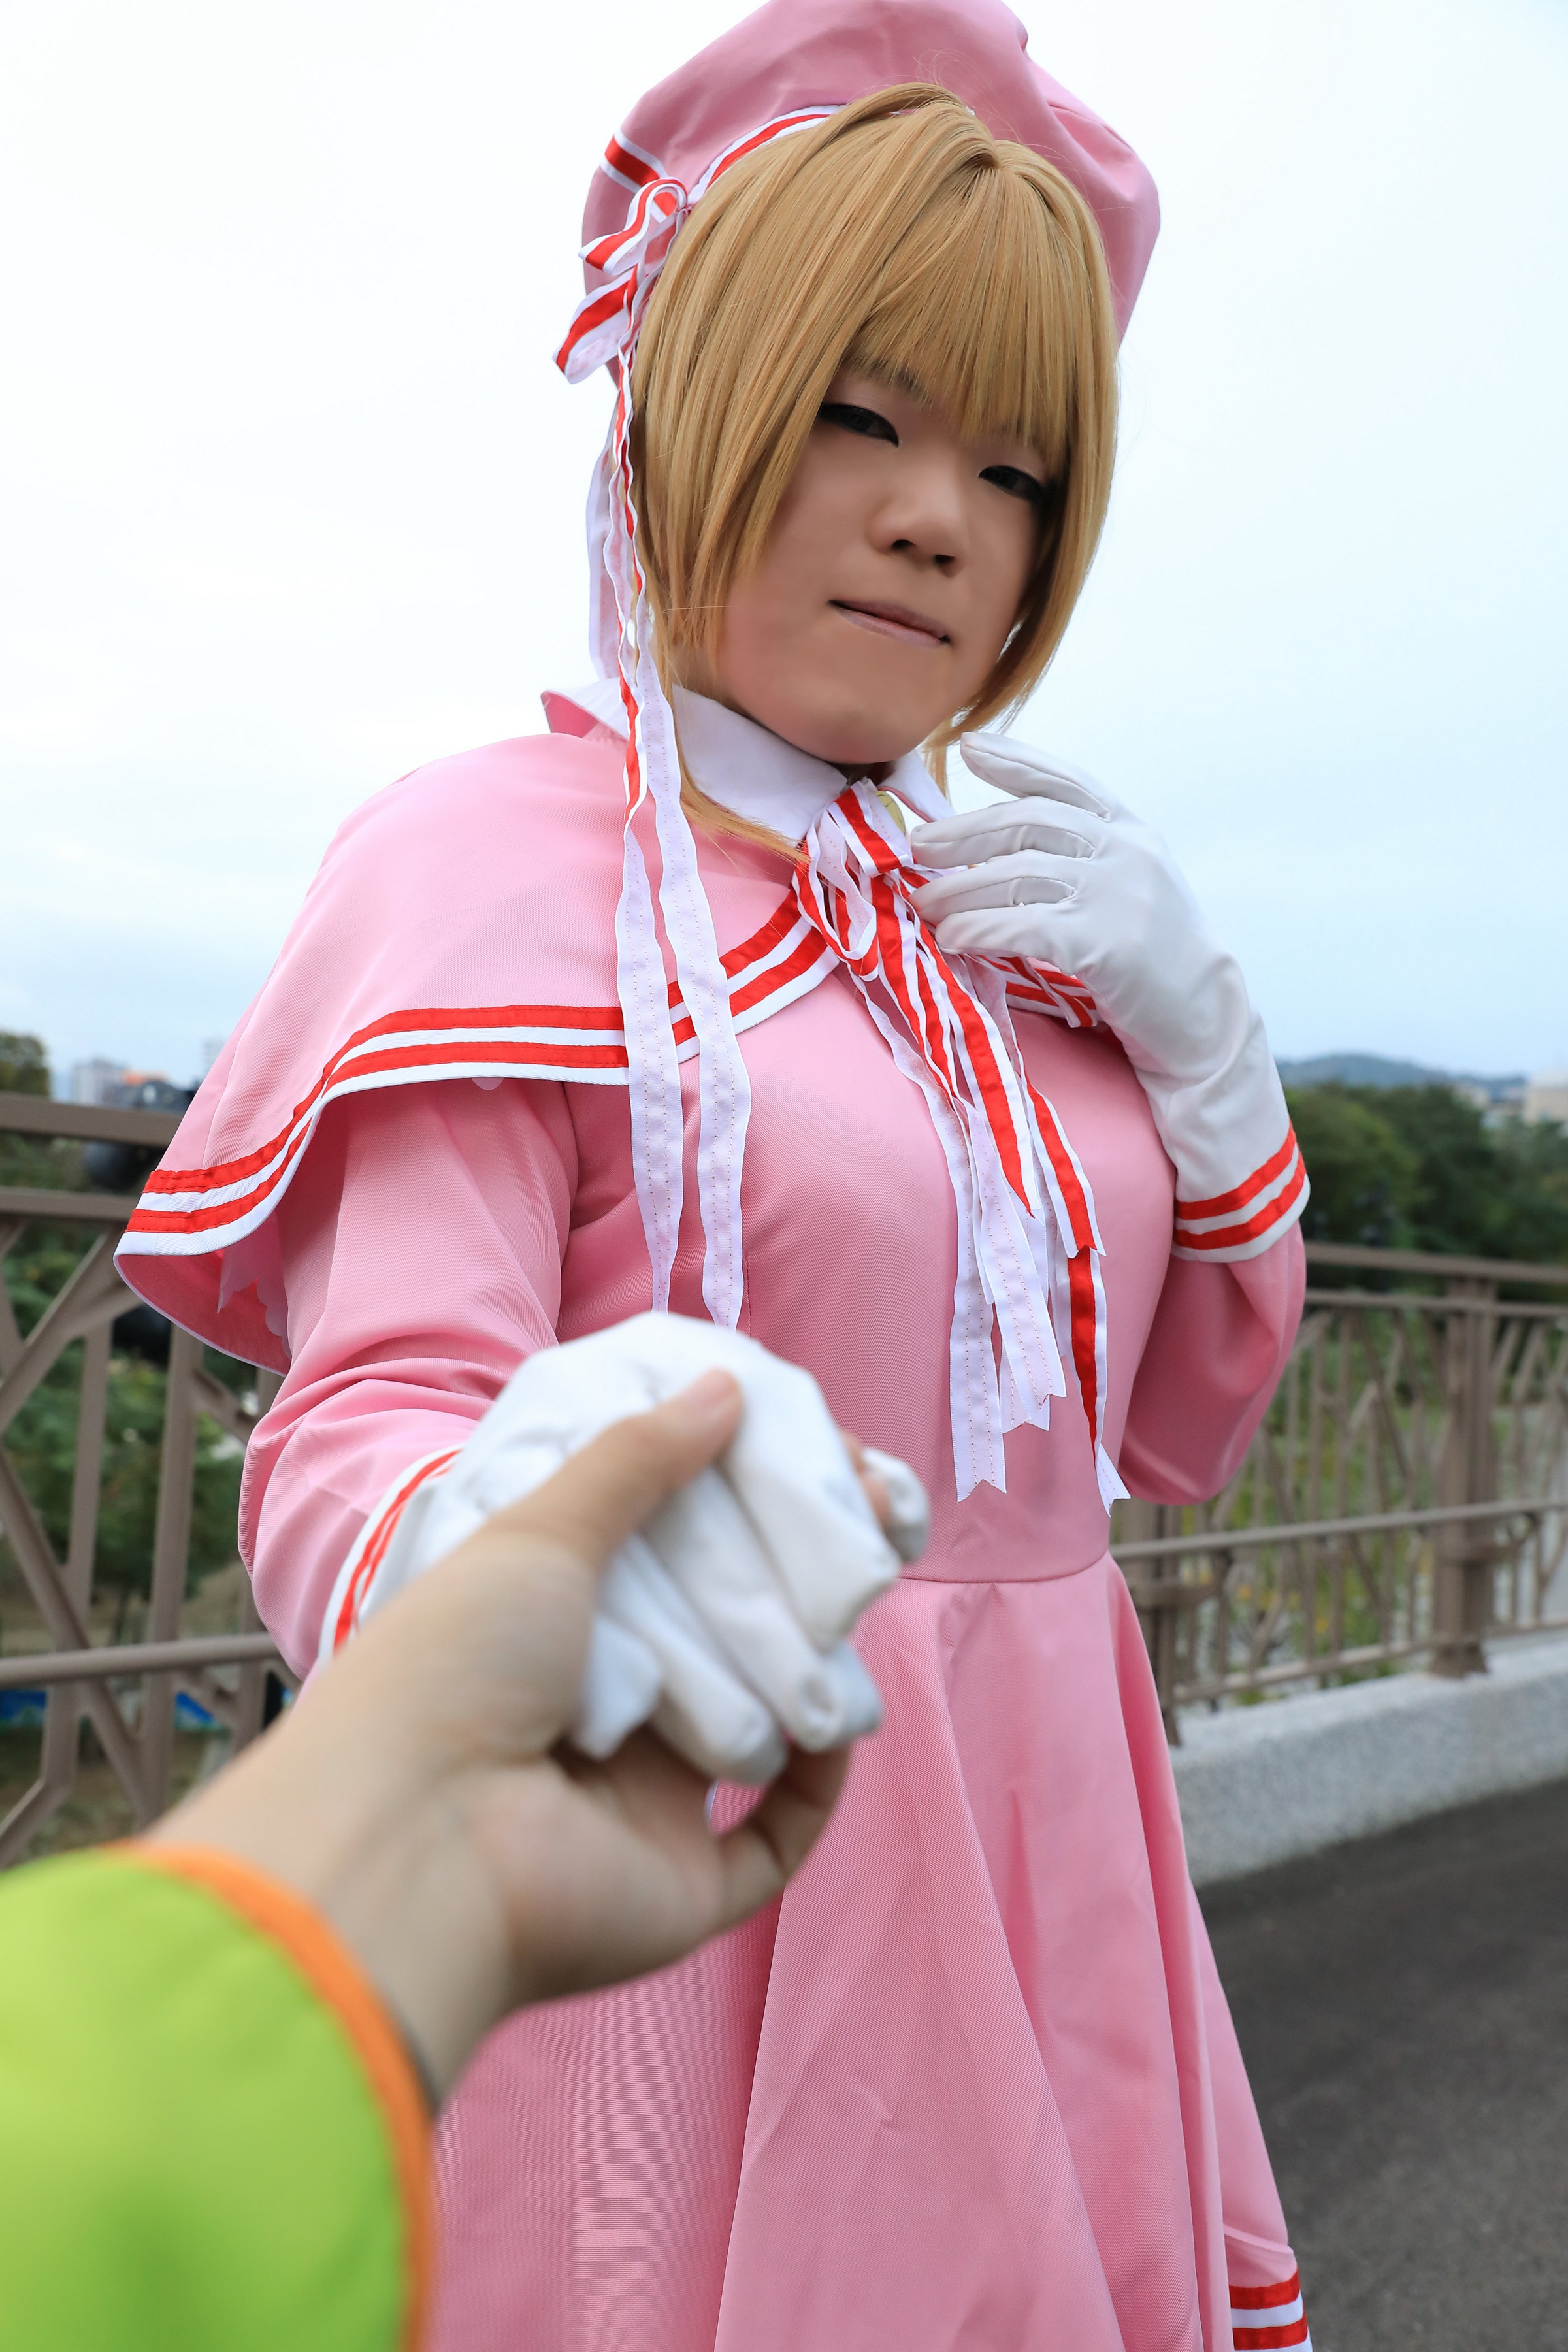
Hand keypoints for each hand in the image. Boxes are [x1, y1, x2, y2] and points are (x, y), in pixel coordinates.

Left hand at [355, 1312, 927, 1783]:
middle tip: (866, 1520)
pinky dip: (816, 1786)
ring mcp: (643, 1801)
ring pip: (759, 1725)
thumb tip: (725, 1387)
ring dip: (813, 1666)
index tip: (810, 1461)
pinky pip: (775, 1838)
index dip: (740, 1509)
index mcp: (553, 1626)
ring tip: (856, 1599)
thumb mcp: (537, 1532)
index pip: (666, 1557)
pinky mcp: (684, 1880)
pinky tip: (837, 1725)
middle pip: (723, 1636)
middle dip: (794, 1580)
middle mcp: (601, 1711)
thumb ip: (634, 1459)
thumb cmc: (451, 1668)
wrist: (414, 1840)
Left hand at [910, 734, 1248, 1086]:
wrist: (1204, 1013)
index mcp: (1129, 830)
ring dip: (959, 888)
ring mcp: (1117, 894)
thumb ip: (1081, 856)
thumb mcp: (1129, 884)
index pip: (1064, 781)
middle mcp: (1125, 851)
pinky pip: (1024, 927)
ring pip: (1017, 876)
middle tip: (919, 845)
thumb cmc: (1156, 954)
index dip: (1015, 761)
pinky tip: (953, 937)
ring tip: (924, 902)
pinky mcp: (1105, 943)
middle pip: (1027, 824)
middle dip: (965, 832)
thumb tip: (992, 847)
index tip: (969, 748)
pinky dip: (980, 929)